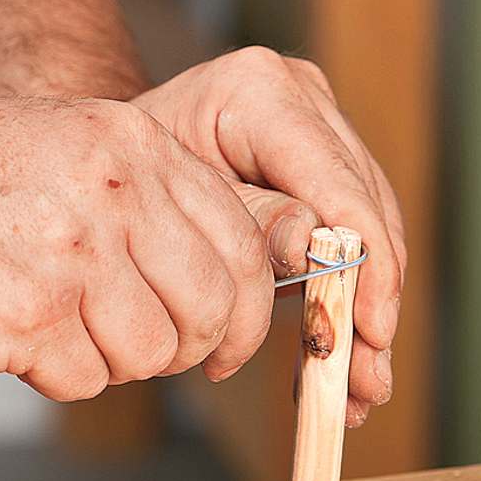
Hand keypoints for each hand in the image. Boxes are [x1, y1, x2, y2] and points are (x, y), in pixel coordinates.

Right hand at [0, 99, 313, 400]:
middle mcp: (115, 195)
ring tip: (52, 325)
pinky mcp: (27, 319)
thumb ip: (141, 200)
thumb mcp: (58, 146)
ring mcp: (73, 258)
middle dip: (184, 349)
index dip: (246, 311)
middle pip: (211, 311)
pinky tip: (11, 334)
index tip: (226, 343)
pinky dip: (53, 374)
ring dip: (108, 360)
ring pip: (149, 355)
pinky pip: (82, 381)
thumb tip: (205, 279)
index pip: (243, 245)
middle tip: (142, 351)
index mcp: (133, 145)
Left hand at [133, 47, 405, 425]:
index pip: (336, 183)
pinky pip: (351, 236)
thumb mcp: (169, 196)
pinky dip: (347, 300)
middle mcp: (303, 98)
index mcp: (260, 91)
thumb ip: (244, 221)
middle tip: (365, 381)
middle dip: (369, 303)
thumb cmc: (125, 170)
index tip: (370, 330)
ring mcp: (319, 127)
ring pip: (370, 230)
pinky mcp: (322, 164)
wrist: (110, 150)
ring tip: (358, 389)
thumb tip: (315, 247)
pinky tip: (346, 362)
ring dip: (366, 314)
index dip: (362, 262)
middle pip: (365, 210)